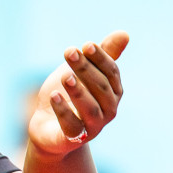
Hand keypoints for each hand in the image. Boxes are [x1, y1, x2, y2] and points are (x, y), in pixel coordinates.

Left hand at [28, 31, 128, 157]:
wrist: (47, 126)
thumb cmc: (69, 95)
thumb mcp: (83, 72)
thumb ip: (102, 55)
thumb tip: (124, 33)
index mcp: (113, 92)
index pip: (111, 73)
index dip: (100, 58)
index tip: (86, 45)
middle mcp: (108, 110)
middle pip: (100, 88)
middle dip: (86, 69)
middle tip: (69, 52)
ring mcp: (92, 127)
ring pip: (90, 109)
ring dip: (78, 91)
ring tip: (65, 76)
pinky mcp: (73, 139)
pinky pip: (71, 126)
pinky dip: (63, 111)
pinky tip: (54, 96)